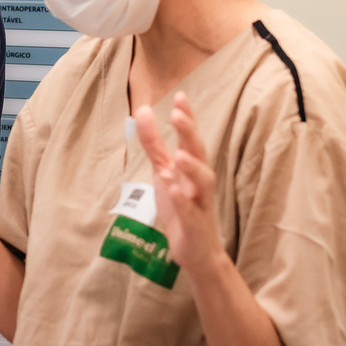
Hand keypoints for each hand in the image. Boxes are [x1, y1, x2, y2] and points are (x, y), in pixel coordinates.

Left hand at [134, 92, 224, 273]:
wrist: (196, 250)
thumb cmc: (182, 205)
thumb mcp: (163, 170)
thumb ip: (153, 143)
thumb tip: (142, 110)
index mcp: (191, 167)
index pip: (190, 138)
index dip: (187, 118)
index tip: (180, 96)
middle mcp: (199, 181)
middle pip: (199, 154)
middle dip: (190, 134)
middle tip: (178, 115)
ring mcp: (200, 203)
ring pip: (202, 182)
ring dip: (191, 167)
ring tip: (178, 154)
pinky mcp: (195, 225)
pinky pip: (191, 211)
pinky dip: (182, 200)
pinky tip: (173, 189)